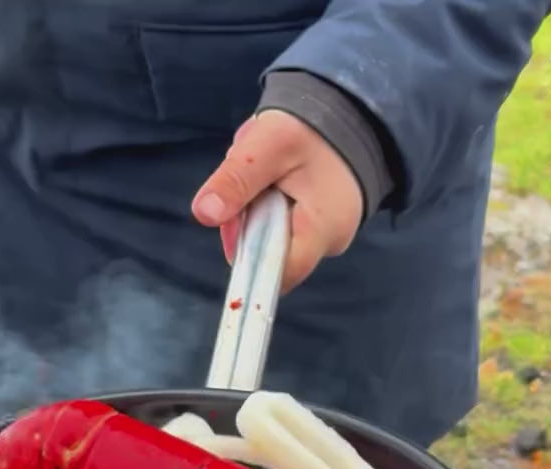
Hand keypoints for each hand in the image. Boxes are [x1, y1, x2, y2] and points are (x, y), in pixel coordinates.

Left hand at [192, 110, 363, 292]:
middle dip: (248, 221)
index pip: (277, 275)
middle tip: (250, 179)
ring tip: (264, 171)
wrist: (346, 111)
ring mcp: (327, 236)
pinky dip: (268, 205)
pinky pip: (283, 227)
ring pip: (273, 240)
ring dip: (256, 210)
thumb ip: (237, 179)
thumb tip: (203, 214)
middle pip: (271, 256)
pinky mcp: (321, 226)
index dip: (246, 255)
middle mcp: (330, 243)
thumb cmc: (312, 125)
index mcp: (324, 230)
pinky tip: (273, 178)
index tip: (234, 218)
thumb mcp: (269, 143)